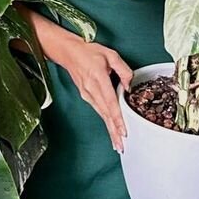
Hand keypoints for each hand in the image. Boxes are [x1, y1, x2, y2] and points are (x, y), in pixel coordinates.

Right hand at [50, 32, 133, 153]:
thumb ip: (123, 69)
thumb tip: (129, 86)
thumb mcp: (110, 54)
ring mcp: (87, 94)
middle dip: (114, 131)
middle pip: (105, 114)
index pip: (110, 102)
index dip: (117, 118)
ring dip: (110, 130)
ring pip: (101, 115)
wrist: (69, 52)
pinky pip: (98, 111)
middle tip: (122, 146)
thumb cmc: (89, 52)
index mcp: (98, 78)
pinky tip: (110, 129)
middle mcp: (91, 89)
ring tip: (118, 144)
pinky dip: (105, 122)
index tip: (123, 131)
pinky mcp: (86, 96)